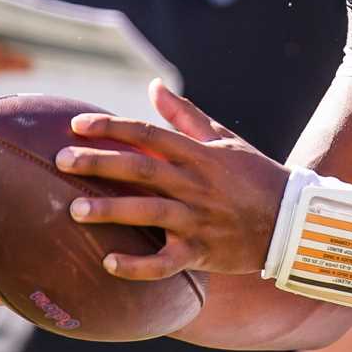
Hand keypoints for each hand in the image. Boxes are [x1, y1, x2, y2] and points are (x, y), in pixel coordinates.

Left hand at [56, 80, 288, 279]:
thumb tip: (153, 86)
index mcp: (199, 154)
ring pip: (149, 212)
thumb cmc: (252, 173)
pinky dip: (138, 265)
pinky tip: (109, 263)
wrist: (289, 218)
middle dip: (100, 163)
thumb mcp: (222, 139)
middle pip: (142, 169)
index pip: (149, 133)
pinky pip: (166, 262)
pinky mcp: (202, 253)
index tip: (78, 124)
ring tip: (74, 210)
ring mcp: (198, 219)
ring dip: (111, 211)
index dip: (113, 127)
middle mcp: (196, 184)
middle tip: (61, 160)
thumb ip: (184, 115)